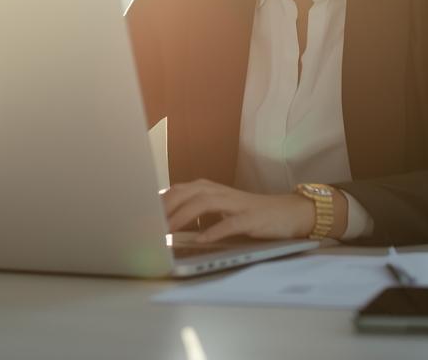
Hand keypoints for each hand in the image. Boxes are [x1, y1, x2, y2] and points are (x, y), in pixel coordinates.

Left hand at [161, 178, 315, 242]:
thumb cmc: (248, 213)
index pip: (177, 190)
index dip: (158, 201)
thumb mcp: (218, 209)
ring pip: (204, 203)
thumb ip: (194, 211)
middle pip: (186, 193)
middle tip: (149, 224)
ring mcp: (236, 204)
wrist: (287, 212)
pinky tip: (201, 239)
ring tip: (168, 230)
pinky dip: (215, 230)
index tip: (141, 214)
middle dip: (166, 207)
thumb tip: (165, 222)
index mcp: (209, 189)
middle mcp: (220, 192)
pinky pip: (230, 223)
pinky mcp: (251, 219)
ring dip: (184, 216)